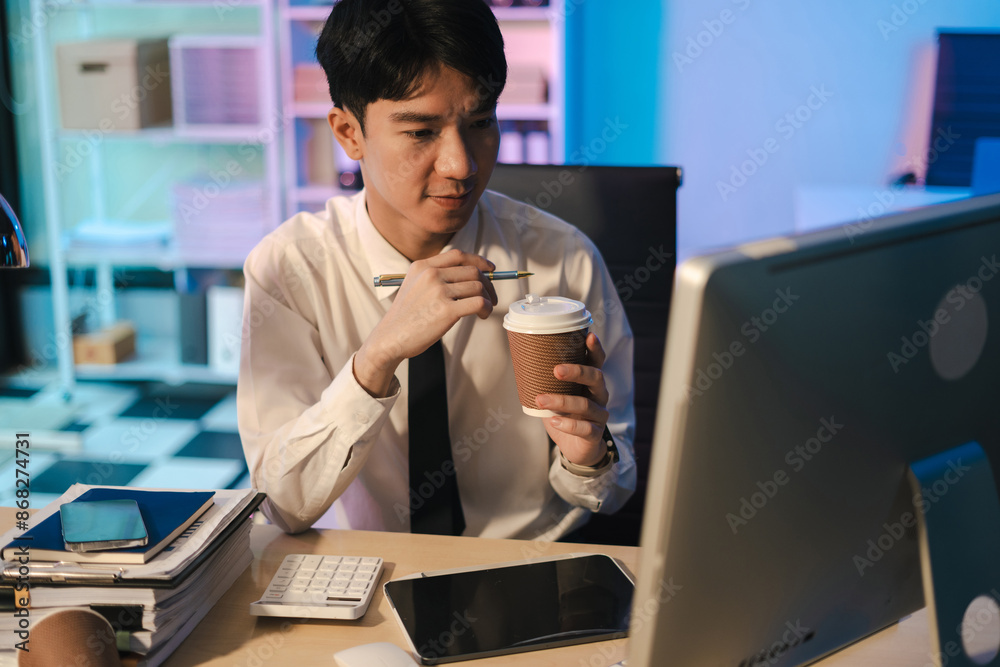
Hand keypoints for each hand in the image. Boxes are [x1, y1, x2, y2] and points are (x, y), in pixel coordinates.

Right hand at [354, 249, 498, 395]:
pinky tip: (481, 315)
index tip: (490, 269)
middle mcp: (431, 275)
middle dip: (487, 284)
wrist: (390, 338)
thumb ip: (434, 277)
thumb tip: (470, 277)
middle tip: (490, 298)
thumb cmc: (406, 317)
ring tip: (484, 310)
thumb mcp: (414, 286)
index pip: (458, 255)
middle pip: (472, 271)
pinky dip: (485, 308)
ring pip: (477, 287)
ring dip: (487, 298)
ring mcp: (438, 291)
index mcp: (422, 266)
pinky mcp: (446, 310)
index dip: (479, 260)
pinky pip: (478, 302)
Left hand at [535, 332, 610, 466]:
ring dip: (562, 401)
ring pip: (585, 404)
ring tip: (541, 400)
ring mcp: (599, 415)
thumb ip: (546, 380)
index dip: (595, 348)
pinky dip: (569, 424)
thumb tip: (521, 359)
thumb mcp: (555, 395)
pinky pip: (586, 428)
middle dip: (577, 372)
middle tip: (556, 370)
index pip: (597, 361)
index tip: (589, 335)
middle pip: (596, 377)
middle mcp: (599, 395)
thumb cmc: (564, 415)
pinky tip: (553, 421)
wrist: (575, 448)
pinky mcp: (595, 434)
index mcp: (590, 382)